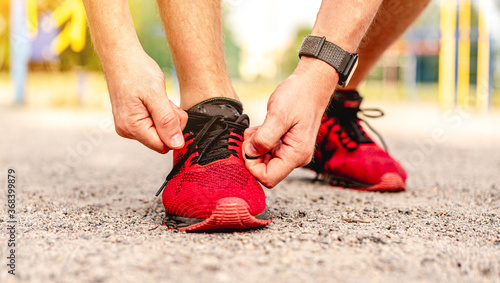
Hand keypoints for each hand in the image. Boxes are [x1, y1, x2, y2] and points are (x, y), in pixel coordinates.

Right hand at [103, 49, 187, 152]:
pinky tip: (153, 100)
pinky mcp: (132, 120)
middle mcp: (127, 131)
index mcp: (132, 127)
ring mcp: (128, 126)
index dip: (174, 131)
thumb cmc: (137, 71)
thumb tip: (177, 145)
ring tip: (158, 98)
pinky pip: (153, 124)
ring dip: (165, 116)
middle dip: (170, 122)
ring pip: (159, 132)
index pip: (163, 146)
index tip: (172, 110)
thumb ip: (167, 122)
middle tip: (165, 101)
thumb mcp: (157, 96)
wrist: (121, 56)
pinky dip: (159, 113)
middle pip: (162, 140)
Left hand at [243, 58, 337, 186]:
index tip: (247, 147)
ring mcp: (292, 152)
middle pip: (265, 171)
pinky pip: (268, 151)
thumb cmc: (299, 97)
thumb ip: (264, 138)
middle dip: (252, 155)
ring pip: (264, 161)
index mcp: (296, 155)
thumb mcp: (279, 115)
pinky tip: (259, 129)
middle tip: (250, 135)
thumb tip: (250, 152)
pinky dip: (259, 142)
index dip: (252, 166)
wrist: (311, 84)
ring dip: (255, 147)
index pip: (268, 178)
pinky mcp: (287, 145)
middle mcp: (295, 158)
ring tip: (255, 130)